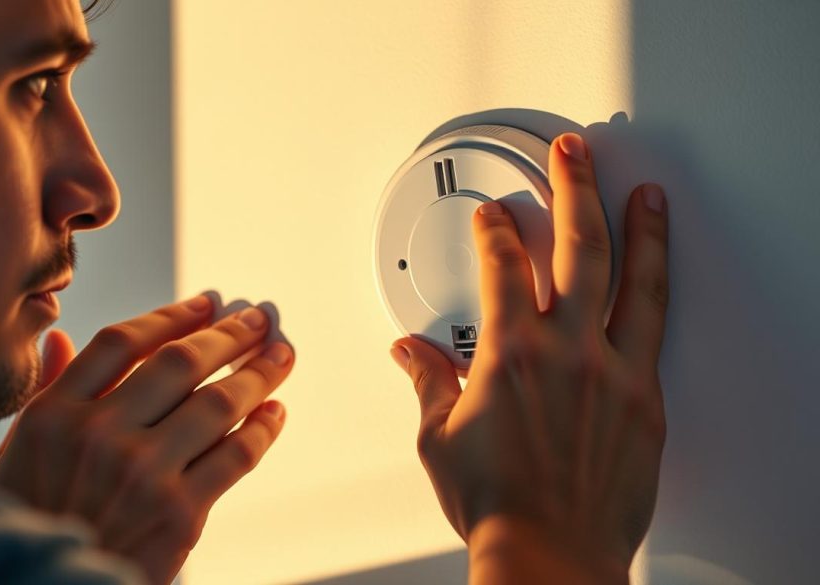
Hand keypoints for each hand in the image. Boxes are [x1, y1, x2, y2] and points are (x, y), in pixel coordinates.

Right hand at [0, 297, 294, 584]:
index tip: (207, 302)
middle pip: (180, 361)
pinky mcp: (181, 514)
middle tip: (257, 319)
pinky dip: (264, 428)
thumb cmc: (32, 520)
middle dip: (228, 333)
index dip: (173, 315)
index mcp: (54, 414)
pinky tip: (275, 411)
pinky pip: (237, 455)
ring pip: (219, 402)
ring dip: (260, 371)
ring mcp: (143, 474)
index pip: (123, 342)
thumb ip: (45, 393)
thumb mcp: (13, 456)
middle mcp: (99, 436)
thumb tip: (61, 338)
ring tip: (281, 355)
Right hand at [391, 133, 668, 581]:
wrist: (548, 556)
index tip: (495, 214)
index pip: (503, 265)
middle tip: (571, 153)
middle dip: (572, 187)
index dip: (497, 228)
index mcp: (510, 354)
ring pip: (632, 280)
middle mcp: (566, 352)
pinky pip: (655, 331)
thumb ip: (429, 384)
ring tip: (643, 194)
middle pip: (575, 247)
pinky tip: (658, 274)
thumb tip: (411, 354)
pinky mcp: (645, 401)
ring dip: (637, 228)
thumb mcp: (439, 439)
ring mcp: (613, 373)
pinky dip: (655, 292)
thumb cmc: (496, 505)